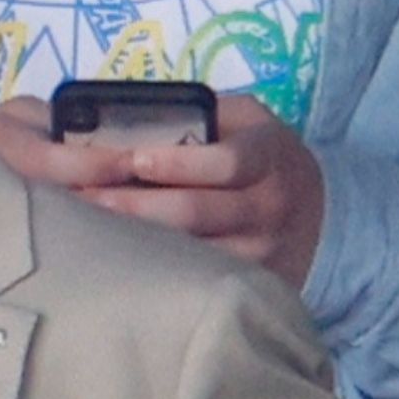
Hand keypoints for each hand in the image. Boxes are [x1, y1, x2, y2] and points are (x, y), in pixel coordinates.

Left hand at [0, 95, 325, 288]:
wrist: (317, 212)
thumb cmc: (258, 155)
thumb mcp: (244, 122)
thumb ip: (199, 115)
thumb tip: (119, 116)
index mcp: (269, 155)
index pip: (226, 161)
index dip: (175, 163)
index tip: (131, 162)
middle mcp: (272, 205)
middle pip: (195, 211)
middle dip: (133, 206)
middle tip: (81, 200)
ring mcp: (265, 250)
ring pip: (191, 252)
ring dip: (134, 243)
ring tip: (85, 231)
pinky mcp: (253, 284)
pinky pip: (197, 282)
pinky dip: (156, 272)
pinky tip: (118, 261)